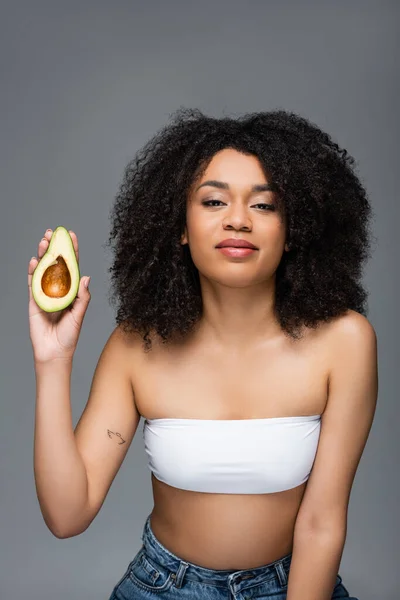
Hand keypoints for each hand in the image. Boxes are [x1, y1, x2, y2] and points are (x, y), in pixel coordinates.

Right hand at [28, 228, 90, 363]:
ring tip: (43, 241)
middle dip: (54, 247)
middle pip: (55, 264)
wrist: (53, 352)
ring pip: (43, 269)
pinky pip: (32, 283)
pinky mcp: (34, 300)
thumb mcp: (79, 315)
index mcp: (72, 290)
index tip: (71, 235)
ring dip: (42, 255)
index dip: (72, 250)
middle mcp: (58, 288)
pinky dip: (32, 271)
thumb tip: (86, 277)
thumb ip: (82, 297)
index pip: (72, 266)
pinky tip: (34, 260)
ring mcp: (45, 293)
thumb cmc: (69, 335)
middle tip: (52, 233)